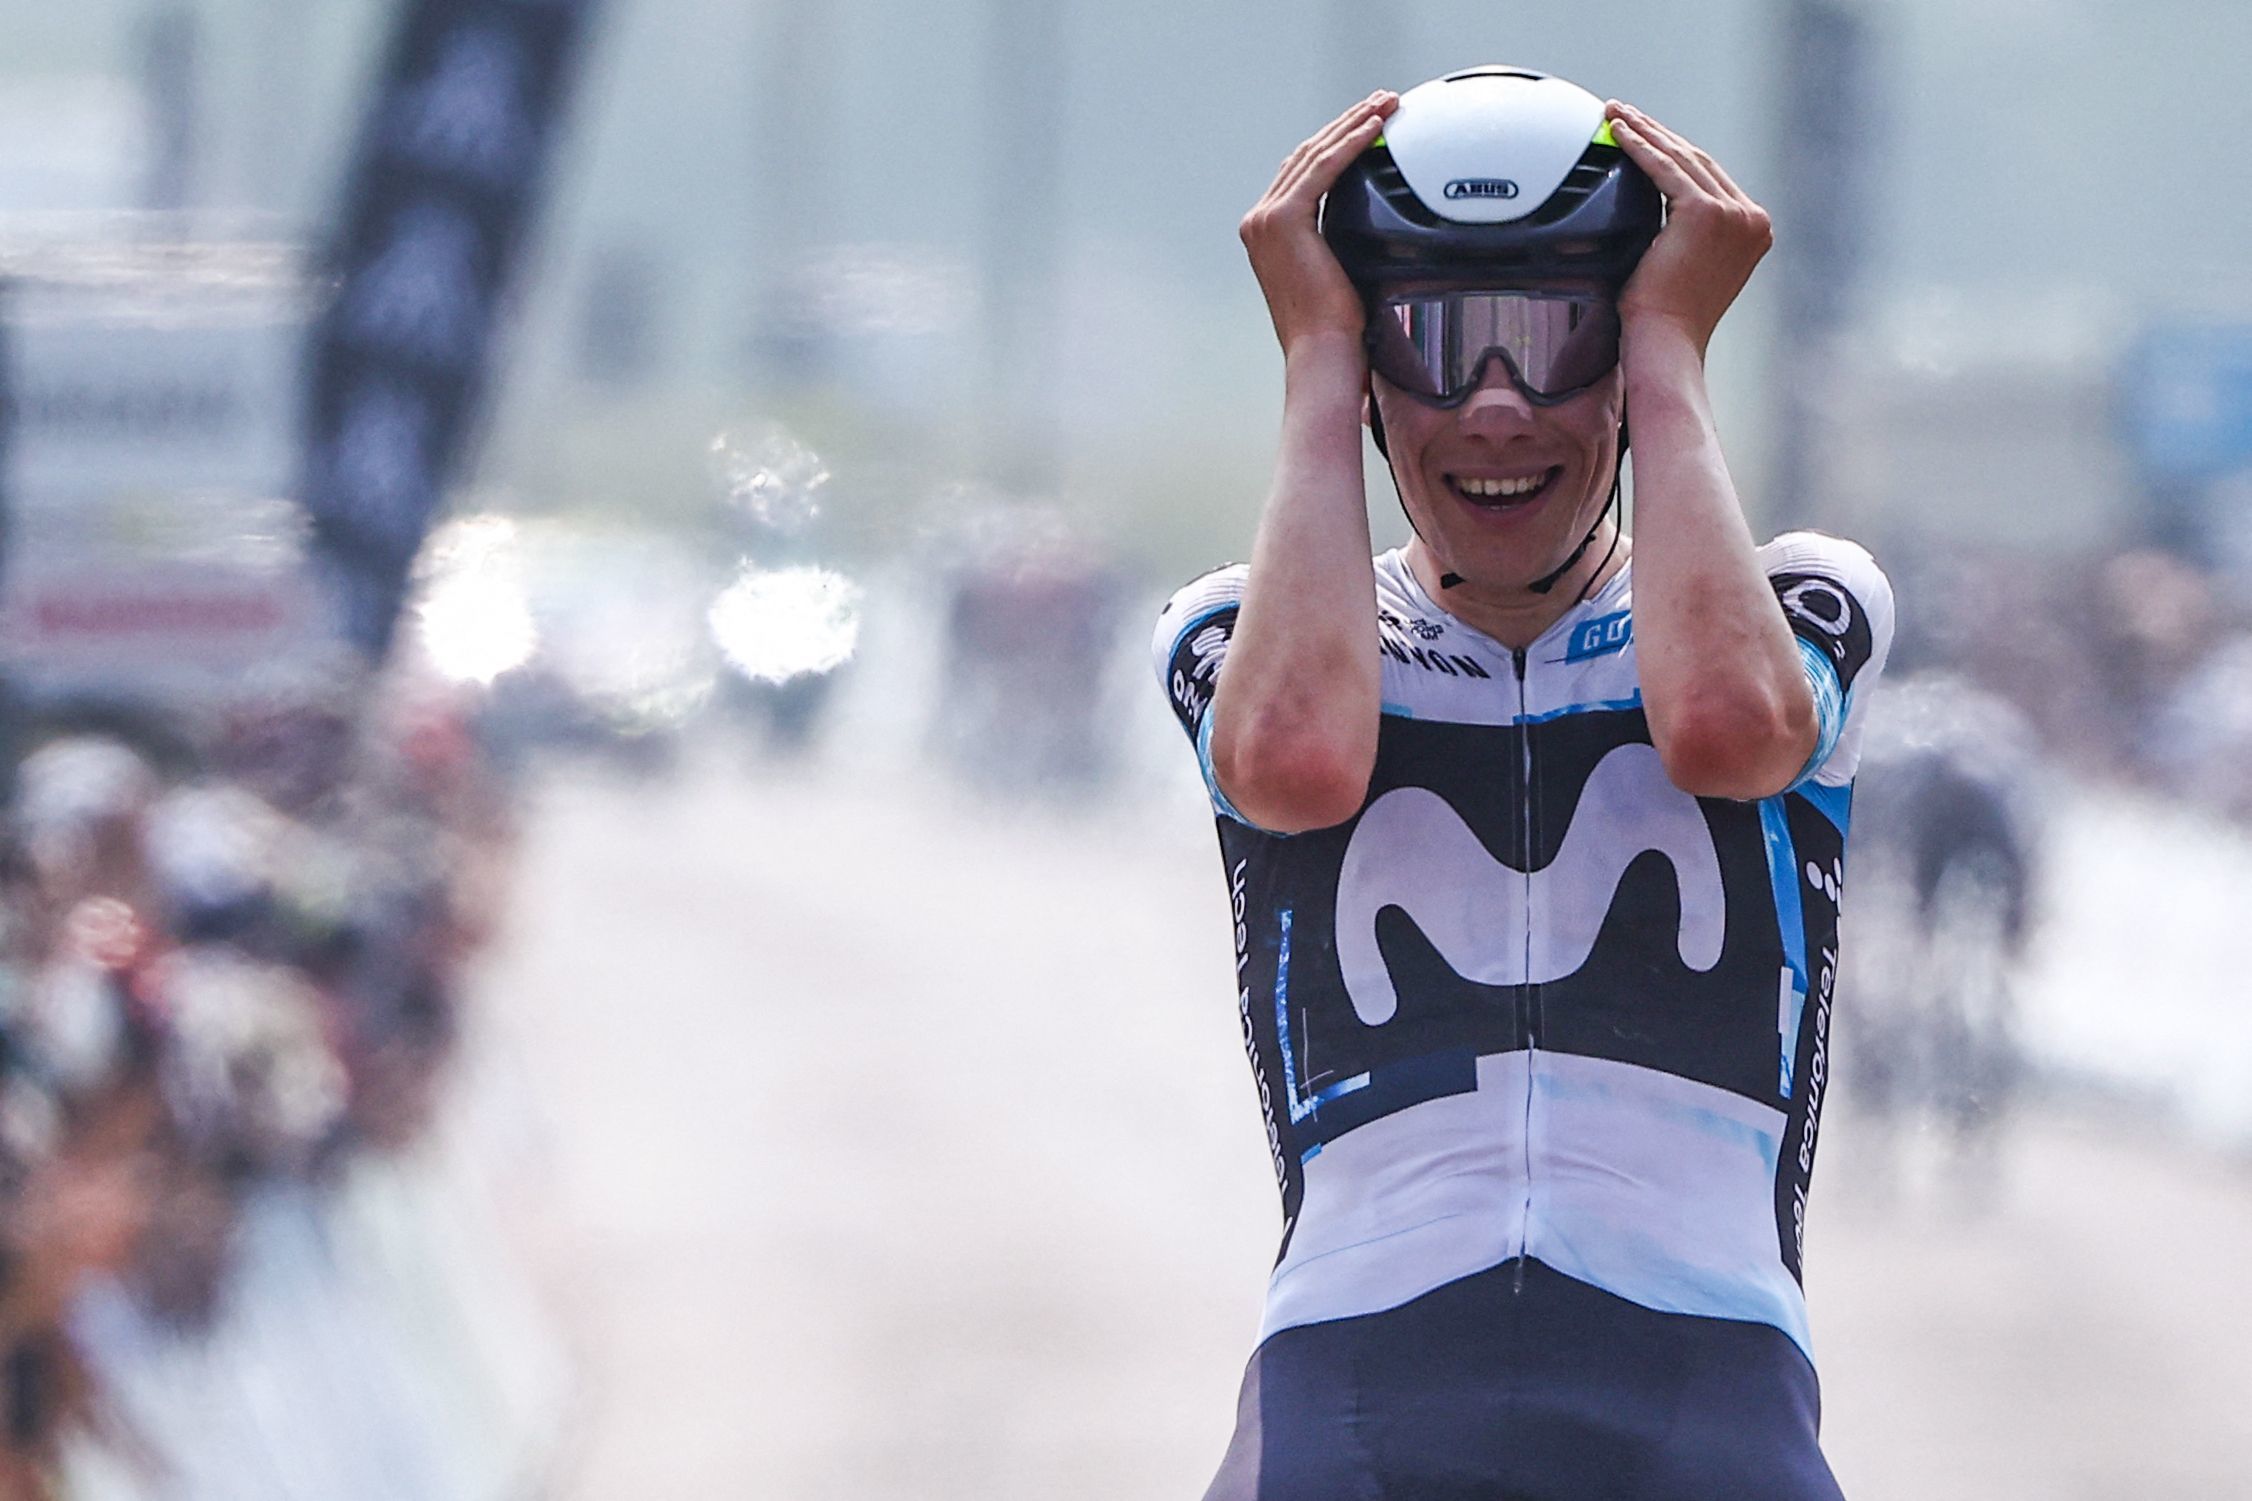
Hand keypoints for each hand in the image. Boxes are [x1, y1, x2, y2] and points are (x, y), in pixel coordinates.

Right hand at [1240, 92, 1398, 356]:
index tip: (1368, 123)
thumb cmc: (1336, 328)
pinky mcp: (1283, 219)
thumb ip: (1339, 237)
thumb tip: (1375, 222)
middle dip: (1346, 123)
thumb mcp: (1336, 270)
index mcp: (1266, 233)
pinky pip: (1324, 168)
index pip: (1301, 172)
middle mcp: (1258, 221)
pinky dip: (1351, 142)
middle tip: (1381, 102)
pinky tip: (1375, 126)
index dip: (1335, 142)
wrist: (1322, 351)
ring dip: (1353, 123)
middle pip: (1306, 155)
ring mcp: (1266, 219)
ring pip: (1315, 154)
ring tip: (1385, 104)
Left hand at [1604, 101, 1771, 357]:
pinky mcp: (1706, 212)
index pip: (1709, 176)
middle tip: (1624, 113)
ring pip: (1681, 158)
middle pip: (1697, 160)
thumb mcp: (1684, 263)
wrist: (1665, 340)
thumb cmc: (1663, 316)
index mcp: (1752, 228)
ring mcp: (1733, 213)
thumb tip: (1657, 205)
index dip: (1674, 149)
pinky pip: (1664, 169)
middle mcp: (1750, 217)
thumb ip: (1686, 231)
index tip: (1645, 132)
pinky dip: (1639, 146)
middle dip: (1658, 132)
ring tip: (1614, 114)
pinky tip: (1618, 132)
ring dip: (1645, 131)